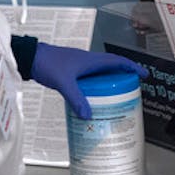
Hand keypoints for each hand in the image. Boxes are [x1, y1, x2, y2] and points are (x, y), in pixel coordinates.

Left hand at [30, 42, 147, 117]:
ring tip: (116, 98)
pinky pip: (90, 80)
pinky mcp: (73, 73)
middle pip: (112, 69)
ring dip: (110, 84)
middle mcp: (89, 62)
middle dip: (124, 78)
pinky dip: (96, 88)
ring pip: (101, 75)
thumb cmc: (48, 63)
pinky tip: (94, 100)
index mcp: (92, 60)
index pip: (118, 62)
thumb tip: (88, 116)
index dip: (132, 68)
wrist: (31, 58)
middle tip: (132, 91)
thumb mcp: (64, 83)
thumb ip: (76, 99)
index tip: (144, 74)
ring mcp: (81, 67)